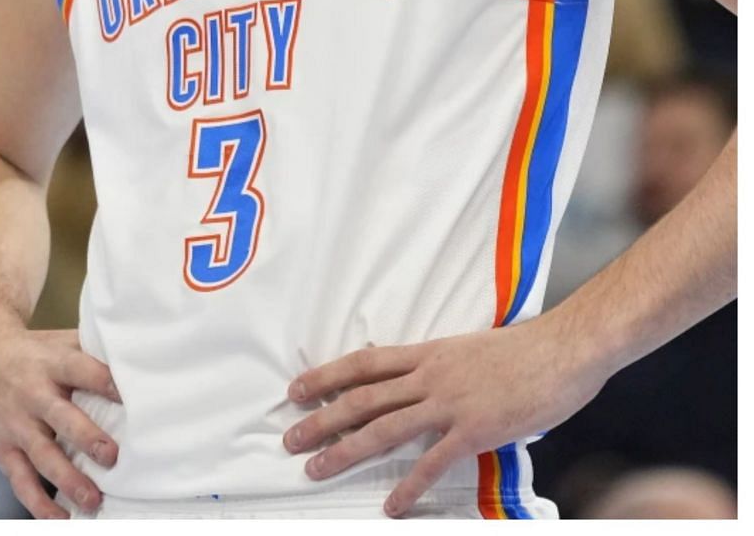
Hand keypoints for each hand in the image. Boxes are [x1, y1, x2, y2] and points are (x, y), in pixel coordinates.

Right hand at [0, 325, 119, 517]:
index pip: (78, 369)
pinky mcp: (2, 448)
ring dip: (66, 478)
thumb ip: (91, 352)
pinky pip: (20, 480)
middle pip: (59, 416)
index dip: (101, 381)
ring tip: (92, 499)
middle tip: (111, 456)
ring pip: (41, 454)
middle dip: (85, 437)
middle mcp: (31, 393)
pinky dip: (39, 503)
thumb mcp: (56, 342)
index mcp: (50, 363)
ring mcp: (14, 423)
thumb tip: (139, 363)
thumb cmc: (32, 354)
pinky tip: (61, 520)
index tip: (125, 394)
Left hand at [284, 317, 606, 517]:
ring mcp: (449, 403)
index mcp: (427, 354)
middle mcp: (429, 376)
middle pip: (362, 398)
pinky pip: (433, 463)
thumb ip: (442, 367)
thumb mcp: (469, 350)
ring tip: (317, 468)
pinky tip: (392, 506)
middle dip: (321, 419)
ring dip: (346, 451)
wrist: (564, 349)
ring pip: (383, 429)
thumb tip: (425, 381)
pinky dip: (409, 487)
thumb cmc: (525, 350)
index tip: (296, 389)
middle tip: (291, 439)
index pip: (363, 364)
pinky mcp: (474, 430)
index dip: (326, 376)